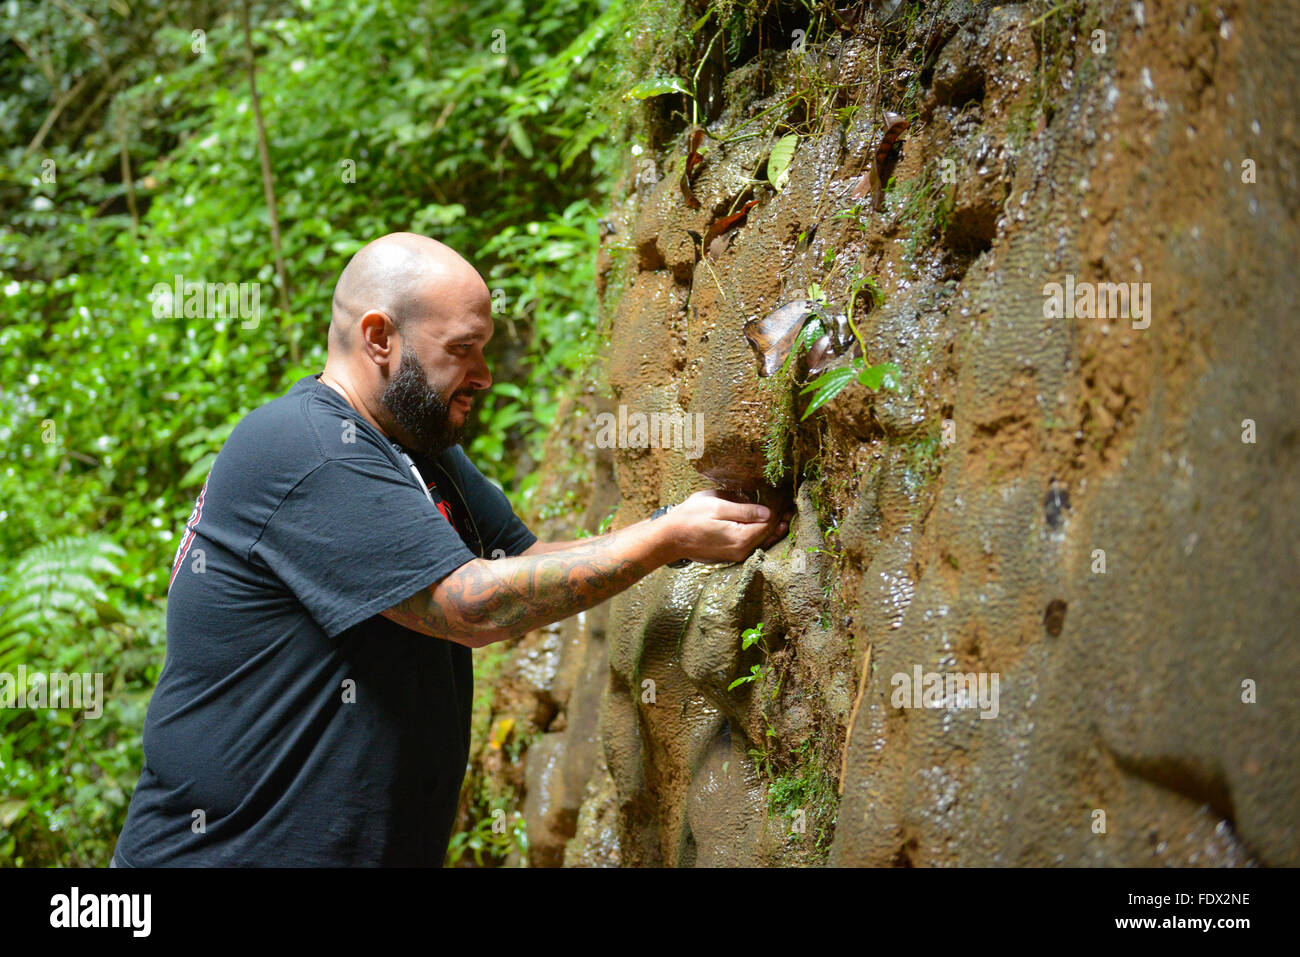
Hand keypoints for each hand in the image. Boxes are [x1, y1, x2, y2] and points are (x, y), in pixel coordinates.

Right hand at [657, 490, 791, 564]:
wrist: (669, 538)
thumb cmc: (690, 518)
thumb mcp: (717, 506)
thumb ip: (745, 510)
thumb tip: (768, 511)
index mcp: (742, 538)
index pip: (769, 523)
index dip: (779, 509)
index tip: (786, 496)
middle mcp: (743, 551)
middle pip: (769, 534)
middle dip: (780, 519)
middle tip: (791, 505)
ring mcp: (736, 555)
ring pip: (762, 541)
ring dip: (773, 528)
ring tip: (784, 515)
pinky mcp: (730, 555)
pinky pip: (753, 544)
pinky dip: (761, 534)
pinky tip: (763, 525)